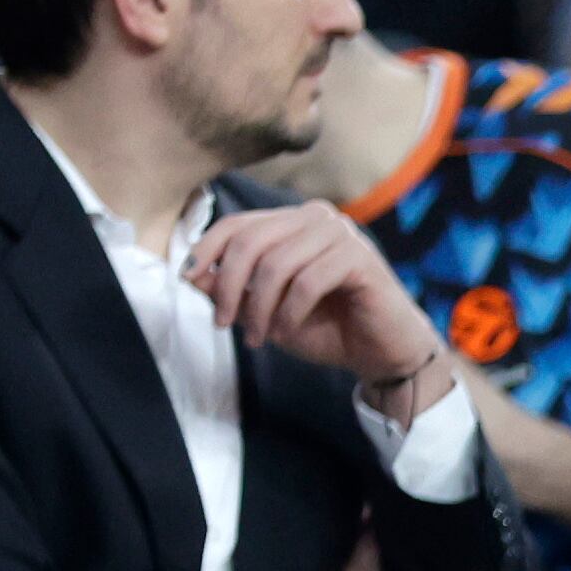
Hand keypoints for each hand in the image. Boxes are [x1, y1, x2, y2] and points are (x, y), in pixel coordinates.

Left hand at [184, 203, 450, 415]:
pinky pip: (307, 281)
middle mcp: (316, 217)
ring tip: (259, 337)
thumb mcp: (267, 312)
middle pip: (250, 240)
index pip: (237, 223)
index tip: (188, 281)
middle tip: (224, 323)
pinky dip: (289, 312)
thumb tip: (193, 275)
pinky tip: (287, 332)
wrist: (382, 353)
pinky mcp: (359, 258)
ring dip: (259, 307)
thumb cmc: (328, 329)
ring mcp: (340, 234)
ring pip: (276, 262)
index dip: (206, 250)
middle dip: (228, 285)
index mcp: (293, 222)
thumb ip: (234, 291)